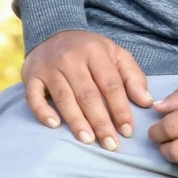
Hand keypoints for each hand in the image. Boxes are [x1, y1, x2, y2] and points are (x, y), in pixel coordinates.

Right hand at [23, 29, 152, 149]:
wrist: (52, 32)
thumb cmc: (89, 50)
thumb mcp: (115, 54)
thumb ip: (133, 76)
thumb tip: (147, 102)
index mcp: (95, 52)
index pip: (111, 84)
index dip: (120, 108)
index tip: (128, 131)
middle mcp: (71, 58)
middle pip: (88, 94)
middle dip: (101, 122)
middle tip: (110, 144)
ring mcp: (49, 67)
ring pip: (64, 97)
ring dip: (77, 121)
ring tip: (88, 140)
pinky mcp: (31, 75)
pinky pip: (33, 96)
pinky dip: (42, 111)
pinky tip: (54, 125)